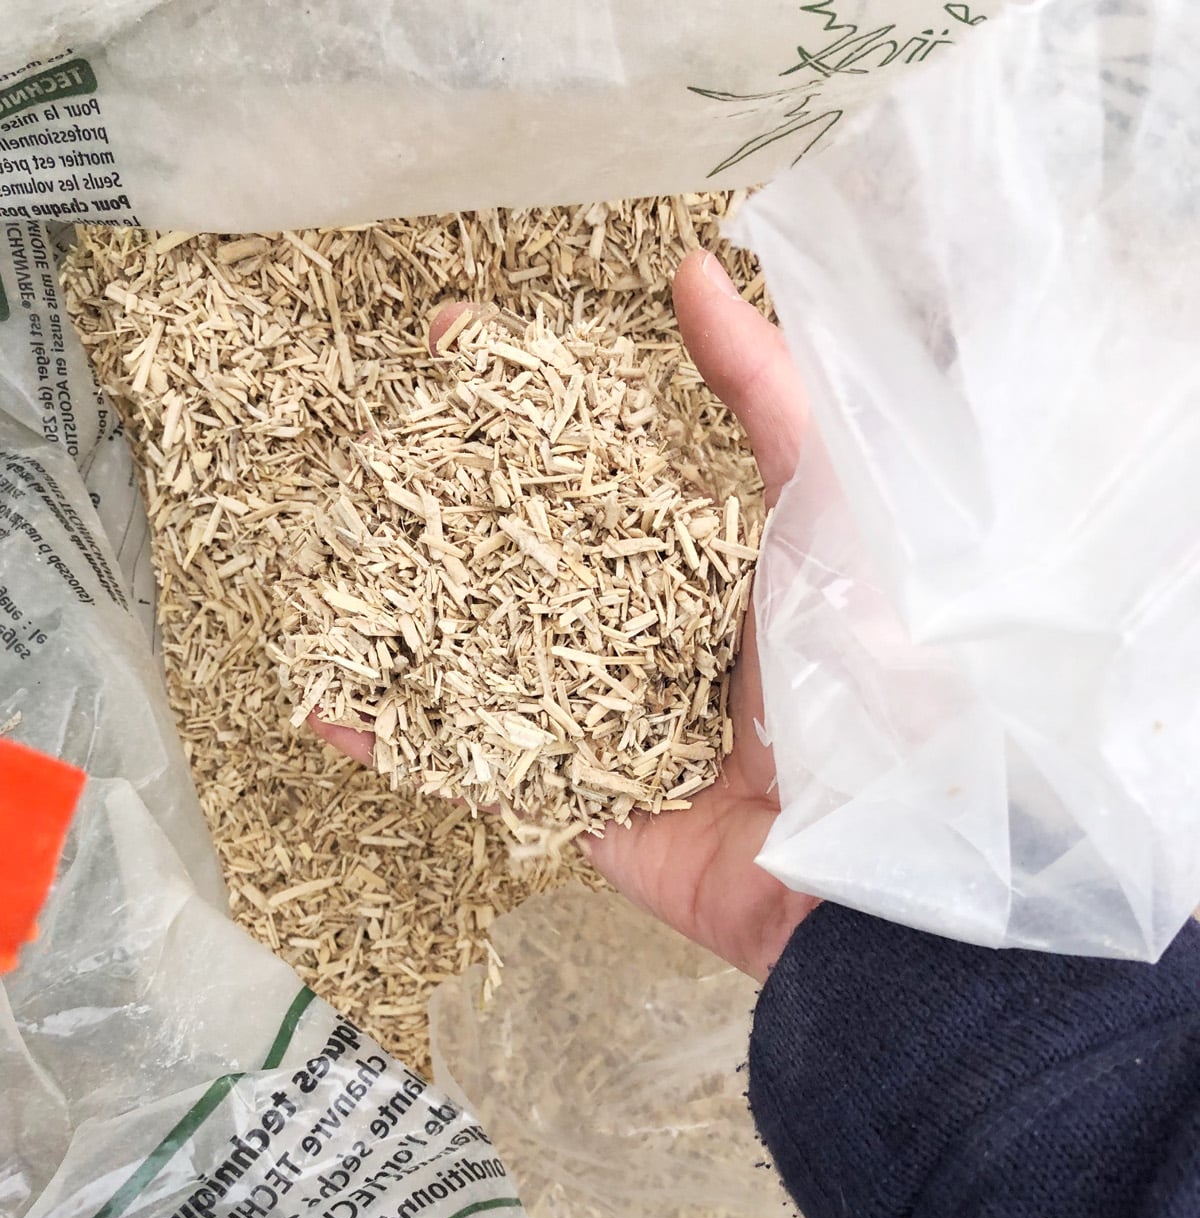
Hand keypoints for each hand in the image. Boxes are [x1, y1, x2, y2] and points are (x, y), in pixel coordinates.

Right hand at [311, 251, 816, 981]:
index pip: (588, 463)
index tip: (451, 339)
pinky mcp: (575, 804)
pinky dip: (399, 742)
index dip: (520, 401)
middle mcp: (642, 636)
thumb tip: (694, 266)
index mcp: (698, 561)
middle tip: (365, 438)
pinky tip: (324, 702)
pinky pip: (475, 769)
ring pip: (481, 656)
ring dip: (401, 613)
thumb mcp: (824, 507)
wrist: (862, 857)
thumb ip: (762, 396)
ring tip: (320, 555)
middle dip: (441, 495)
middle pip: (520, 556)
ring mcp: (602, 722)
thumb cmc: (861, 667)